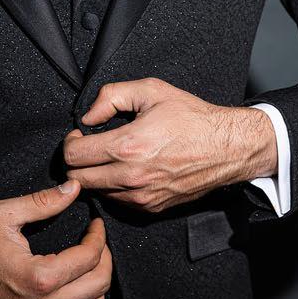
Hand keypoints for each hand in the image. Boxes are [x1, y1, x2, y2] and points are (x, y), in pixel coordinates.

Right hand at [0, 179, 111, 298]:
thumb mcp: (2, 215)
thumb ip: (42, 201)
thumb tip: (73, 188)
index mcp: (40, 277)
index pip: (90, 257)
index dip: (98, 236)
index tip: (95, 225)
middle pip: (99, 285)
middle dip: (105, 259)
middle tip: (96, 243)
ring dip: (98, 288)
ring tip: (88, 268)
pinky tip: (75, 290)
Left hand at [62, 77, 277, 213]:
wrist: (226, 147)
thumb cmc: (192, 118)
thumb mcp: (151, 90)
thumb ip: (111, 96)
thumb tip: (88, 116)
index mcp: (127, 147)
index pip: (73, 156)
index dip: (70, 143)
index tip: (81, 135)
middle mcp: (130, 177)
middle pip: (78, 179)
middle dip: (77, 161)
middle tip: (90, 147)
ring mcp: (140, 196)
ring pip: (96, 193)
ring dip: (95, 176)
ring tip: (110, 158)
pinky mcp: (151, 207)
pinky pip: (118, 202)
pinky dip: (114, 188)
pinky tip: (127, 170)